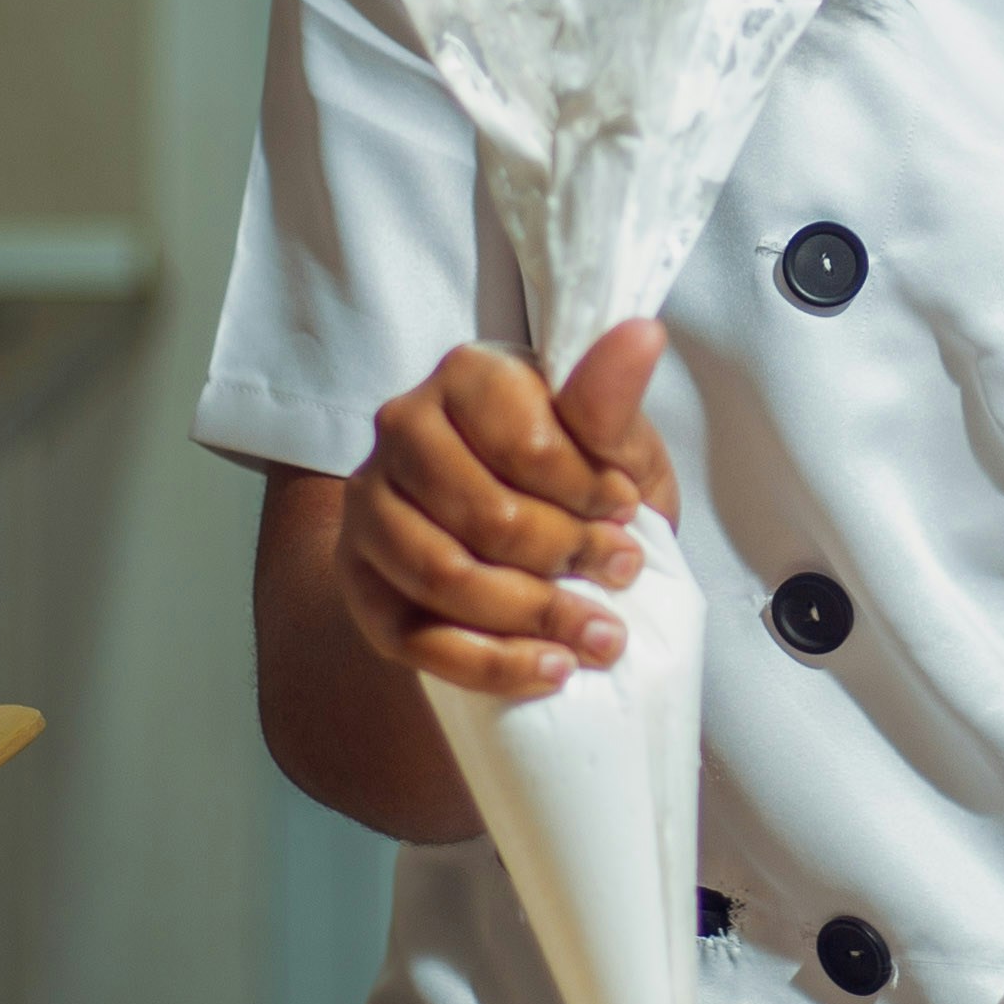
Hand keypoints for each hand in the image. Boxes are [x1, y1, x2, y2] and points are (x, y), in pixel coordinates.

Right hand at [334, 323, 679, 700]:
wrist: (514, 538)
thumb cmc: (572, 478)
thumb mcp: (610, 440)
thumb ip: (611, 400)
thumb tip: (642, 333)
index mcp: (465, 376)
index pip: (525, 444)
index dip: (587, 491)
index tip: (628, 513)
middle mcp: (401, 430)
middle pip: (486, 516)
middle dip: (568, 558)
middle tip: (624, 576)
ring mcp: (369, 508)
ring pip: (445, 578)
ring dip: (535, 618)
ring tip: (600, 637)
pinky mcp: (360, 582)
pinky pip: (417, 639)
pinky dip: (492, 665)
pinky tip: (550, 670)